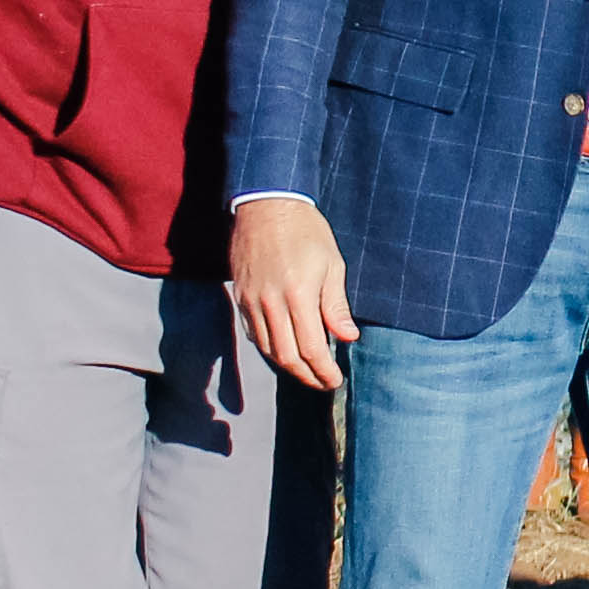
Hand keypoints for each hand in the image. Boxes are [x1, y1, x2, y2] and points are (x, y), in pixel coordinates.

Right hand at [230, 196, 360, 392]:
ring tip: (308, 371)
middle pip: (286, 356)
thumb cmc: (306, 231)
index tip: (335, 380)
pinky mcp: (240, 297)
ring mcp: (252, 301)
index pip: (311, 348)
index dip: (323, 370)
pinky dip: (270, 348)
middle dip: (307, 376)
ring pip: (267, 348)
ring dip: (288, 366)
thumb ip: (336, 305)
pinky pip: (254, 333)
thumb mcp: (332, 264)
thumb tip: (347, 337)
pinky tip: (286, 350)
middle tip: (324, 383)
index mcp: (298, 295)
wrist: (266, 205)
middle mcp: (271, 303)